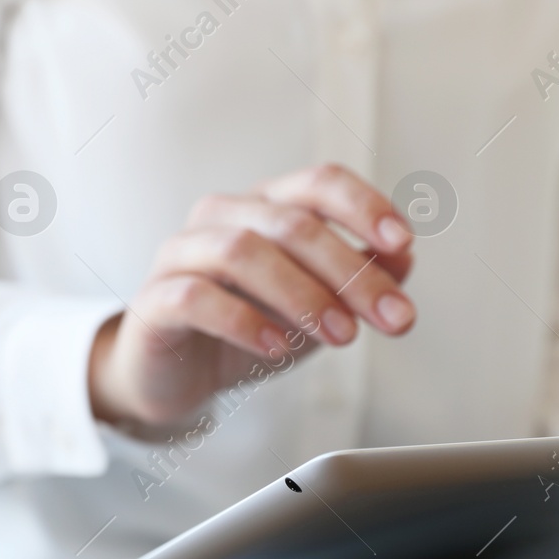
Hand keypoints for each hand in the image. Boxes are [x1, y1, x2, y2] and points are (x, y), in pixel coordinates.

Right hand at [89, 163, 416, 428]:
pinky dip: (243, 321)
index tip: (403, 244)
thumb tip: (404, 260)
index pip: (318, 183)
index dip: (364, 206)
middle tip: (392, 317)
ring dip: (303, 294)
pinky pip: (195, 297)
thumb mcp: (319, 306)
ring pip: (242, 250)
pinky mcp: (154, 301)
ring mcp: (182, 254)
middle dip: (350, 270)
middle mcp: (222, 217)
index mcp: (266, 206)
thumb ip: (359, 279)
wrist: (178, 376)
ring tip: (342, 336)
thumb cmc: (251, 329)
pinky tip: (278, 348)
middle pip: (291, 222)